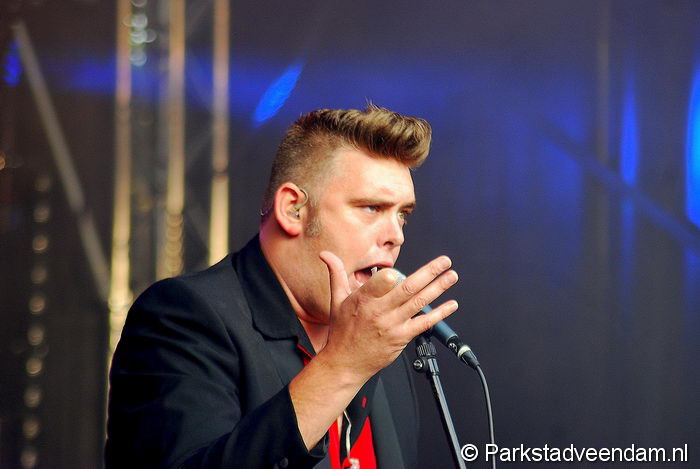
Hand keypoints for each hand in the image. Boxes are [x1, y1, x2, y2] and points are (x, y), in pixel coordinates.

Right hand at [318, 251, 458, 378]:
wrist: (345, 363)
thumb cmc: (342, 331)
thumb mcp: (336, 300)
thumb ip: (336, 274)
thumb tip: (326, 254)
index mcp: (363, 300)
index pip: (381, 282)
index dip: (390, 276)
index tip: (398, 270)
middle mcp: (379, 312)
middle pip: (408, 288)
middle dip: (429, 272)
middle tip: (445, 261)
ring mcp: (392, 325)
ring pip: (419, 303)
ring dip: (438, 288)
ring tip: (451, 276)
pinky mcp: (401, 338)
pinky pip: (424, 323)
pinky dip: (439, 313)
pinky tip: (451, 305)